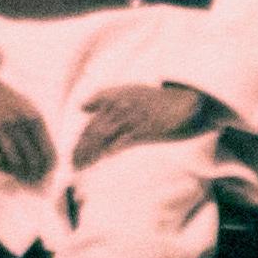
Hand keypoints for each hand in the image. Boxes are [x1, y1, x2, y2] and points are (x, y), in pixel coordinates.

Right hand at [0, 51, 54, 185]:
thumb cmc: (5, 99)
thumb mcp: (26, 107)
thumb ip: (38, 129)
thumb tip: (49, 159)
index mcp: (34, 116)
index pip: (48, 152)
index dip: (49, 168)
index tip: (45, 174)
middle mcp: (18, 122)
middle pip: (33, 160)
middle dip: (34, 174)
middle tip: (31, 179)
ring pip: (15, 162)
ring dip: (18, 173)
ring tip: (18, 175)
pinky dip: (2, 168)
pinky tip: (3, 166)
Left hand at [71, 84, 219, 172]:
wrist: (184, 100)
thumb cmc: (154, 99)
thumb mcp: (127, 91)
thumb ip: (103, 98)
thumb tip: (81, 107)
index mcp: (113, 96)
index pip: (90, 122)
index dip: (80, 140)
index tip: (72, 154)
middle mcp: (119, 106)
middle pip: (93, 130)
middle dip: (81, 149)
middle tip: (72, 164)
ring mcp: (132, 118)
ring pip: (103, 136)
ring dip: (90, 153)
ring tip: (81, 166)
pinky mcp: (145, 130)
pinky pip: (122, 141)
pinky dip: (109, 151)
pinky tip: (101, 159)